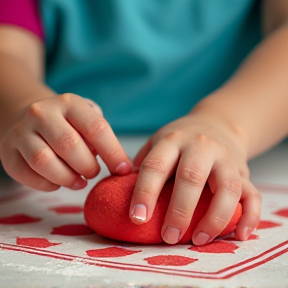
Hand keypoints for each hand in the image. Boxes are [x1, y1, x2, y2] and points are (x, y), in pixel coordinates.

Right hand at [0, 93, 131, 190]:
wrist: (29, 117)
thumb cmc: (68, 124)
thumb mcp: (87, 121)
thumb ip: (101, 138)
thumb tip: (120, 166)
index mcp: (70, 103)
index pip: (96, 129)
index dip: (113, 153)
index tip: (123, 170)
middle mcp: (42, 113)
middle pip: (70, 146)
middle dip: (88, 167)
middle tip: (94, 173)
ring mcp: (21, 131)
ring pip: (45, 162)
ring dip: (67, 179)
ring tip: (79, 182)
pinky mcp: (8, 151)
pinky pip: (27, 175)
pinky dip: (47, 185)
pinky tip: (57, 181)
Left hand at [129, 112, 260, 244]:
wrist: (216, 124)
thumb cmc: (180, 140)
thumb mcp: (158, 142)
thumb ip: (144, 164)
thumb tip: (121, 192)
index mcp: (172, 140)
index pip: (156, 166)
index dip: (145, 192)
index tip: (137, 218)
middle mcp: (200, 146)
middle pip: (191, 177)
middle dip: (179, 210)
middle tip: (168, 237)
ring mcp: (225, 158)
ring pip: (226, 188)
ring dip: (213, 218)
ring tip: (198, 240)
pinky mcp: (243, 171)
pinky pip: (252, 194)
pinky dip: (249, 216)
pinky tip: (239, 234)